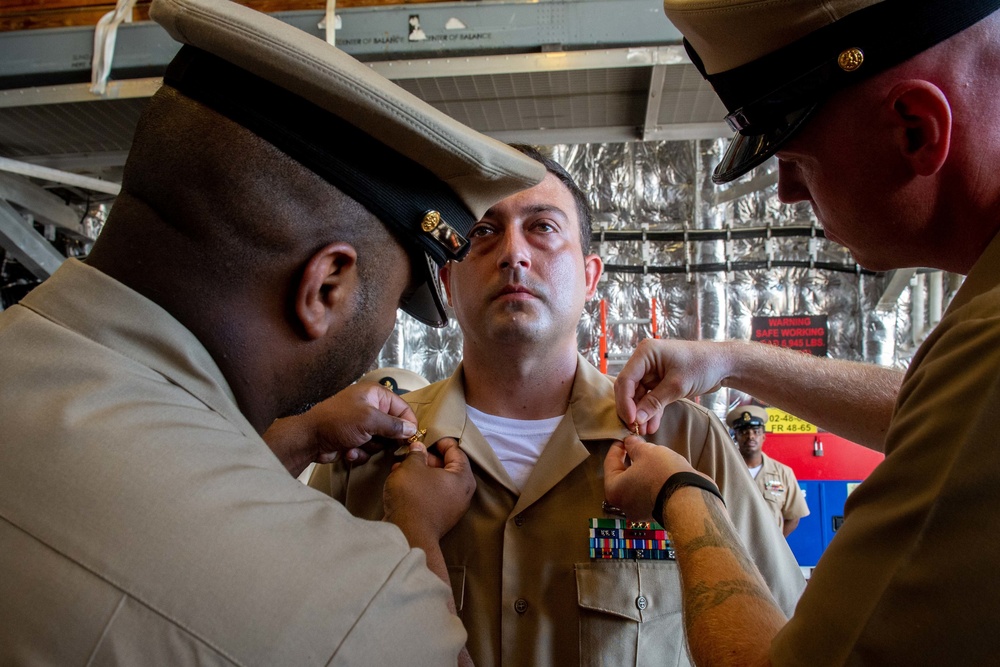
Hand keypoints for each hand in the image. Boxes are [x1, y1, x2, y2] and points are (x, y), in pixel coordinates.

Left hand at [263, 381, 417, 475]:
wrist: (309, 439)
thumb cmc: (337, 422)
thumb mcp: (369, 421)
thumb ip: (394, 425)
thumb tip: (412, 430)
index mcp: (375, 394)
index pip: (402, 408)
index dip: (408, 424)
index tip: (411, 439)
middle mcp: (370, 406)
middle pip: (393, 427)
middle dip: (384, 439)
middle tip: (376, 441)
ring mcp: (362, 423)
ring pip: (381, 441)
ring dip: (369, 447)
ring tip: (355, 443)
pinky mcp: (355, 438)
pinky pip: (368, 449)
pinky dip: (359, 452)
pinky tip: (347, 450)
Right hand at [383, 438, 474, 545]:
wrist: (407, 535)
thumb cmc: (413, 497)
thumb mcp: (412, 467)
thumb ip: (417, 453)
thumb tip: (419, 448)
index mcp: (463, 478)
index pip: (456, 451)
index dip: (440, 440)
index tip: (426, 435)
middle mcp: (462, 493)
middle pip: (447, 466)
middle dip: (427, 457)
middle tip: (412, 450)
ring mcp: (451, 507)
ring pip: (436, 480)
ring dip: (420, 471)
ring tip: (402, 464)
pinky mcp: (438, 516)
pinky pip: (431, 494)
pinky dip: (419, 485)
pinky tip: (401, 480)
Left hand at [603, 435, 699, 521]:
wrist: (690, 498)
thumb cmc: (661, 473)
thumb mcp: (646, 452)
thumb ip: (634, 446)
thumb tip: (630, 442)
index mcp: (614, 490)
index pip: (610, 463)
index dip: (617, 448)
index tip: (623, 439)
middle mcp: (624, 504)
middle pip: (623, 476)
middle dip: (630, 459)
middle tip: (637, 445)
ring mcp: (641, 511)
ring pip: (637, 485)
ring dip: (642, 470)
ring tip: (652, 456)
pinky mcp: (657, 512)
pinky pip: (650, 492)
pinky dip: (652, 481)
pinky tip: (661, 470)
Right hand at [614, 339, 730, 433]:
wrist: (723, 365)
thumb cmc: (703, 365)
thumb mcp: (677, 385)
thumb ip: (654, 402)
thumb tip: (636, 419)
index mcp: (645, 353)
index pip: (626, 379)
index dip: (625, 401)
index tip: (631, 420)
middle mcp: (645, 361)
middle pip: (629, 388)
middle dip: (632, 409)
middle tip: (635, 428)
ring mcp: (651, 371)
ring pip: (639, 395)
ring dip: (642, 413)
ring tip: (645, 431)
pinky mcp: (659, 381)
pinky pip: (650, 398)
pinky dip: (651, 411)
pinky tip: (652, 425)